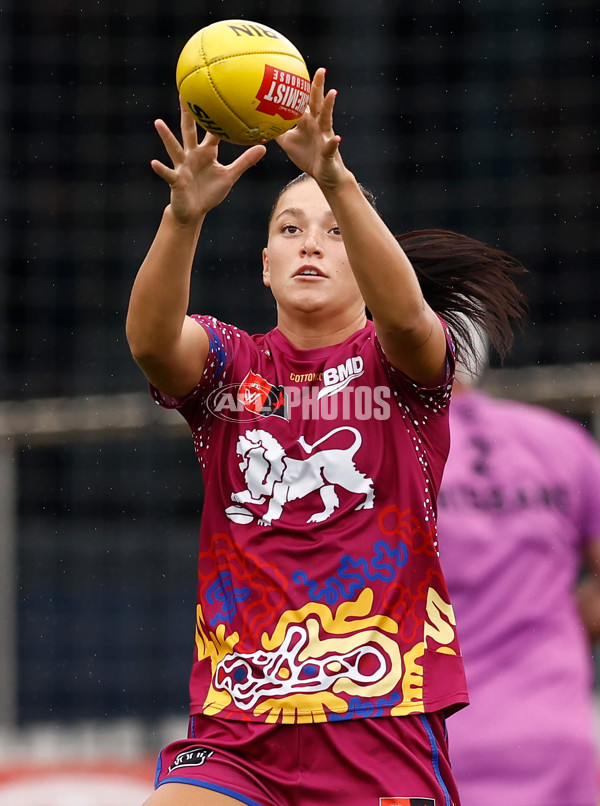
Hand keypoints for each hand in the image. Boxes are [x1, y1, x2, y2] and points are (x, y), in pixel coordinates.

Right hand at [151, 98, 265, 225]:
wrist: (194, 211)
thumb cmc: (210, 192)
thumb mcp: (230, 176)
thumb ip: (245, 161)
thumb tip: (263, 147)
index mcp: (206, 152)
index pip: (212, 130)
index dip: (214, 115)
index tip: (215, 95)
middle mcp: (192, 155)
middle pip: (189, 131)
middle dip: (187, 114)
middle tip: (183, 92)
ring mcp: (182, 166)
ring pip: (174, 148)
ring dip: (166, 136)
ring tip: (158, 123)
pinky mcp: (176, 181)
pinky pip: (168, 174)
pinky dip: (161, 169)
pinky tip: (153, 163)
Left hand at [275, 67, 344, 189]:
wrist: (323, 175)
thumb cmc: (307, 156)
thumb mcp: (287, 142)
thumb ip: (277, 129)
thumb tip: (258, 120)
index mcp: (307, 121)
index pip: (304, 100)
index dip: (300, 88)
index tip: (296, 70)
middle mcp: (317, 125)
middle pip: (317, 103)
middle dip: (318, 87)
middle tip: (320, 70)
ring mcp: (325, 137)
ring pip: (327, 118)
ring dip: (329, 106)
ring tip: (332, 93)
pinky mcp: (330, 151)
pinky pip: (331, 147)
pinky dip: (333, 143)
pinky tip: (336, 139)